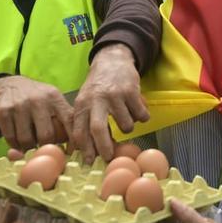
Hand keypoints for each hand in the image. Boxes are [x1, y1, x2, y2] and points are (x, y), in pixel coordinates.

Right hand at [0, 76, 72, 149]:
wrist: (8, 85)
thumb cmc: (36, 99)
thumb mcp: (53, 101)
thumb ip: (63, 119)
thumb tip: (72, 148)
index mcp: (54, 97)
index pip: (69, 120)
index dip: (72, 140)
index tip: (70, 152)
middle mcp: (38, 99)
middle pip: (46, 136)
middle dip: (46, 147)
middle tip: (44, 149)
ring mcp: (20, 105)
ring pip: (27, 140)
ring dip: (28, 148)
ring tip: (30, 144)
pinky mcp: (4, 111)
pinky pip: (11, 138)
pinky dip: (14, 145)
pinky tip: (17, 141)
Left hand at [70, 43, 148, 161]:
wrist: (113, 61)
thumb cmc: (98, 86)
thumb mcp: (85, 101)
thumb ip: (85, 123)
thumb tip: (86, 151)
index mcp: (82, 104)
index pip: (80, 131)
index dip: (85, 149)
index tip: (90, 162)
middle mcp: (97, 99)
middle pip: (98, 130)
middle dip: (105, 148)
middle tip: (110, 158)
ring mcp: (115, 95)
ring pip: (126, 126)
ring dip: (128, 128)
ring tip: (125, 119)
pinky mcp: (132, 91)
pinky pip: (141, 115)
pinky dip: (142, 117)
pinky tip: (136, 108)